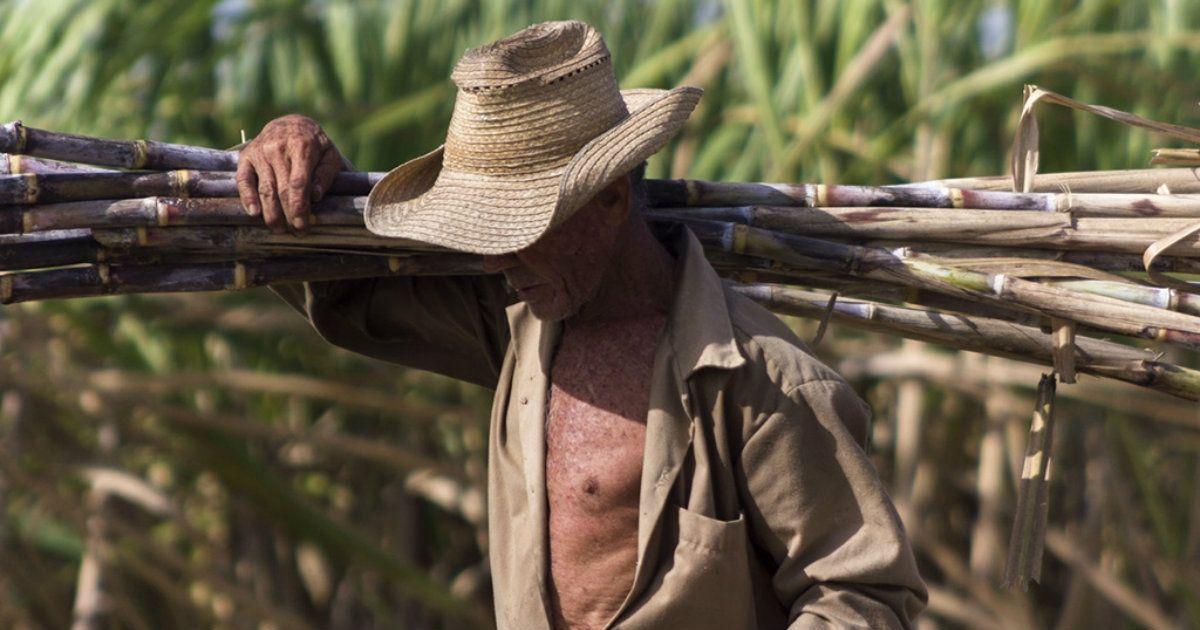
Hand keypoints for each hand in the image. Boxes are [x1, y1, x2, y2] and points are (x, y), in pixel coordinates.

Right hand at [237, 114, 343, 233]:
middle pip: (281, 189)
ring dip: (271, 213)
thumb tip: (316, 196)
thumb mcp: (330, 155)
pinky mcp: (246, 156)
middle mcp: (278, 147)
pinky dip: (247, 197)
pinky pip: (243, 180)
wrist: (292, 124)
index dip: (300, 207)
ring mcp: (260, 152)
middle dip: (288, 214)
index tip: (304, 225)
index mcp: (301, 146)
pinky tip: (254, 213)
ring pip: (265, 188)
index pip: (299, 183)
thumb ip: (326, 174)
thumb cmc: (316, 145)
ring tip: (279, 229)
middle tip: (295, 232)